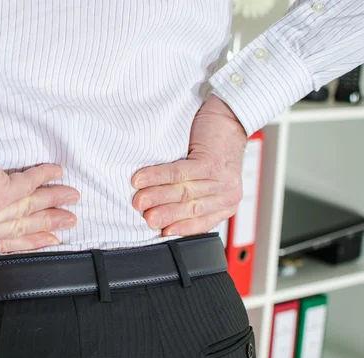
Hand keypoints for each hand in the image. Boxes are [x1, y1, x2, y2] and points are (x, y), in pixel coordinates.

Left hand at [0, 124, 79, 252]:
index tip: (46, 240)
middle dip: (49, 224)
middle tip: (67, 221)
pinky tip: (57, 174)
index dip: (27, 242)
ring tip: (71, 198)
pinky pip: (30, 185)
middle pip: (20, 228)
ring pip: (30, 208)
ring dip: (55, 201)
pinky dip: (46, 176)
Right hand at [131, 95, 247, 235]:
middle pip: (188, 208)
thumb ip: (193, 196)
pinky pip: (179, 173)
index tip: (158, 232)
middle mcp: (227, 195)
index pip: (198, 222)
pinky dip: (157, 176)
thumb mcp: (208, 179)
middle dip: (162, 214)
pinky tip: (141, 179)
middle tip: (143, 217)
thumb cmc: (215, 147)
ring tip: (138, 200)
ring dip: (156, 196)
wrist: (230, 116)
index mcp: (225, 204)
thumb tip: (160, 211)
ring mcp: (222, 179)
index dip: (177, 228)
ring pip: (182, 192)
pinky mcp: (212, 163)